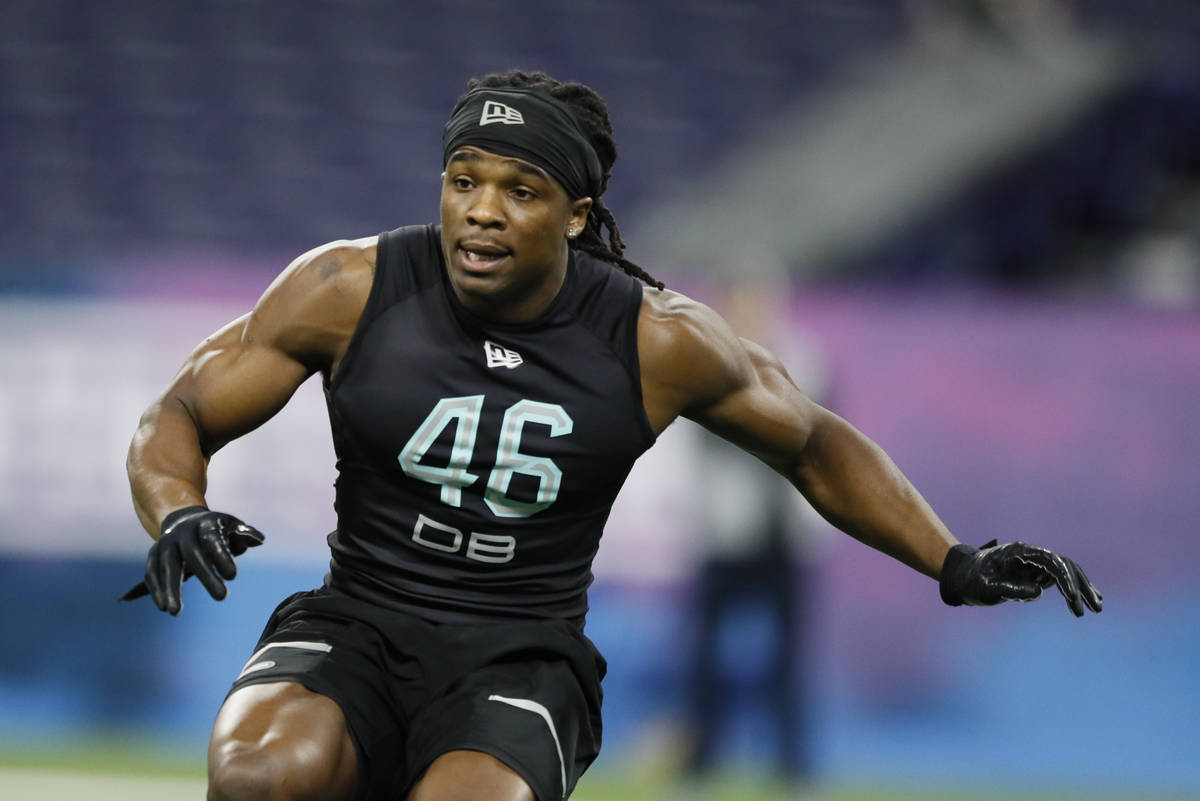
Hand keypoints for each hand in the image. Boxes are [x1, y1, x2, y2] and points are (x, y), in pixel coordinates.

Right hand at [120, 506, 264, 614]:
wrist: (185, 521)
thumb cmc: (216, 530)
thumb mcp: (232, 527)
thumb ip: (244, 535)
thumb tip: (258, 540)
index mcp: (205, 524)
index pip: (213, 540)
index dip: (222, 556)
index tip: (234, 576)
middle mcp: (182, 533)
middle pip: (192, 555)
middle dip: (205, 576)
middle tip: (222, 597)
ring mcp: (166, 543)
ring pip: (166, 566)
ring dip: (170, 589)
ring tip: (175, 612)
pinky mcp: (154, 555)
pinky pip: (152, 573)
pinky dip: (156, 590)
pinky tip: (164, 607)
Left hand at [939, 540, 1101, 616]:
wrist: (962, 575)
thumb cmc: (972, 581)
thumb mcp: (987, 588)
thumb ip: (1011, 589)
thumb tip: (1040, 592)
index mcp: (1019, 552)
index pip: (1050, 562)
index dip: (1064, 579)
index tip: (1072, 598)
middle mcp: (1031, 554)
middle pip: (1064, 565)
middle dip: (1080, 585)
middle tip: (1093, 608)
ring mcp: (1035, 563)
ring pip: (1066, 571)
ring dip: (1082, 588)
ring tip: (1097, 607)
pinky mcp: (1036, 573)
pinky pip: (1060, 579)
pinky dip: (1074, 588)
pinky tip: (1089, 599)